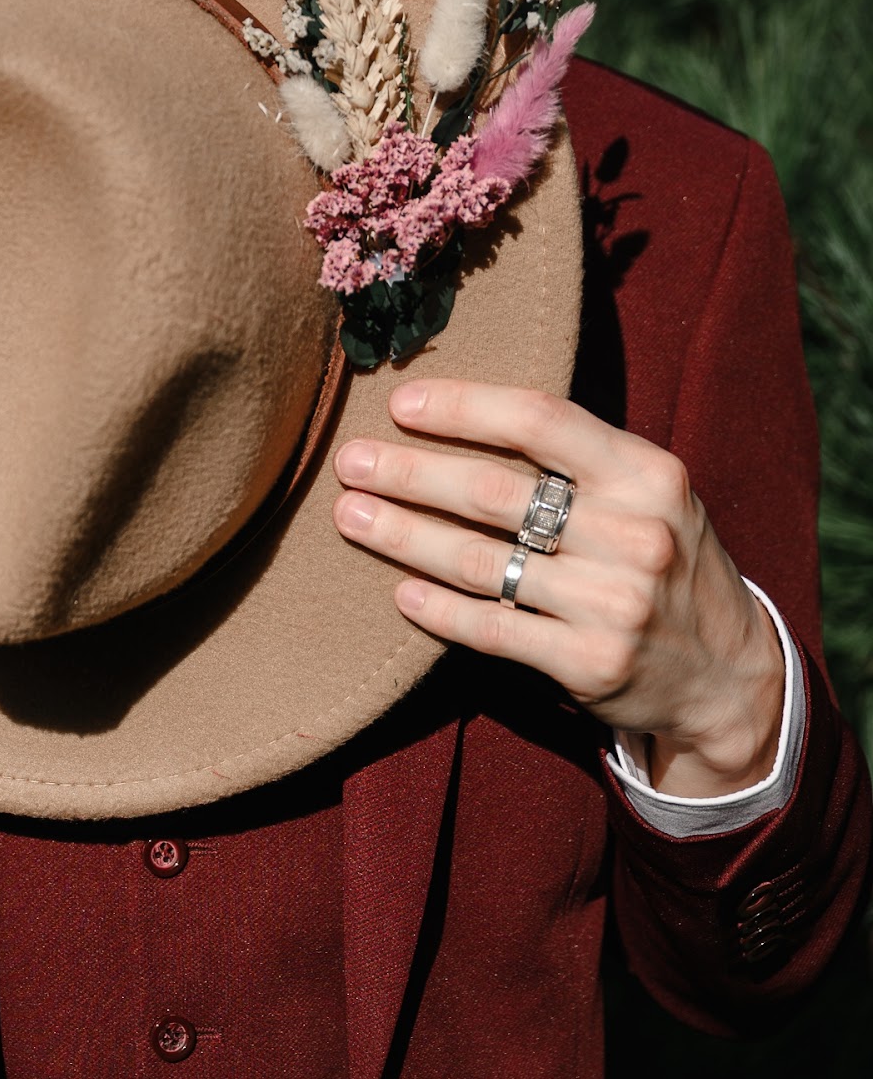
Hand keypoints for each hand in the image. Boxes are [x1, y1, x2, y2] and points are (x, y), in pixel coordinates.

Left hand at [331, 379, 785, 799]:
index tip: (399, 405)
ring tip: (353, 515)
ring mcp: (613, 603)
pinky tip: (400, 589)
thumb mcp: (647, 493)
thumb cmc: (664, 559)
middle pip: (494, 491)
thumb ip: (576, 459)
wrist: (728, 672)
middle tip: (350, 461)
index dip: (461, 408)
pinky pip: (491, 627)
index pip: (539, 419)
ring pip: (481, 560)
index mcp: (646, 473)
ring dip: (404, 535)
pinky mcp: (591, 664)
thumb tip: (455, 416)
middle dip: (409, 472)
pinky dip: (438, 608)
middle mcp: (634, 534)